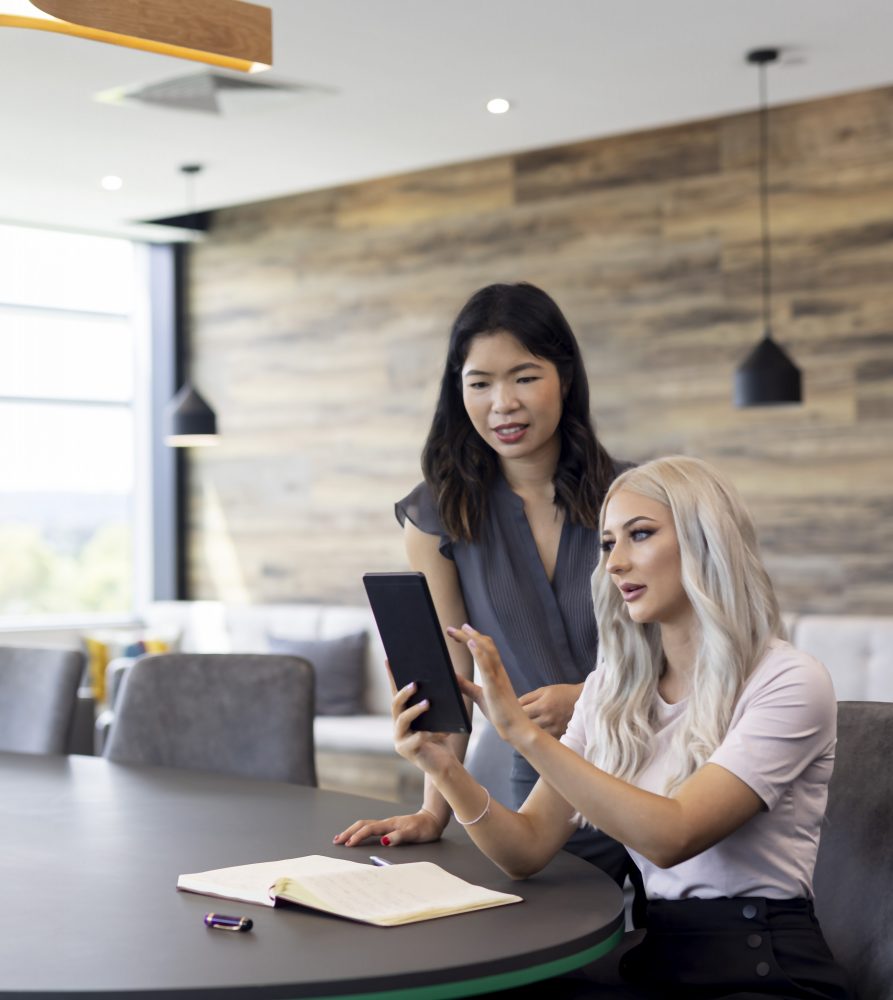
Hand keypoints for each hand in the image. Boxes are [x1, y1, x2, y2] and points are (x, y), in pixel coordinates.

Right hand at [333, 807, 444, 847]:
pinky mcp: (389, 827)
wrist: (432, 819)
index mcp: (390, 824)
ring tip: (341, 838)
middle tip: (336, 840)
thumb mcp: (414, 834)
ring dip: (352, 831)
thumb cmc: (425, 828)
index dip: (358, 836)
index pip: (369, 829)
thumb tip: (384, 841)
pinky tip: (358, 835)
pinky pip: (370, 827)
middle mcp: (386, 823)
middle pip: (363, 825)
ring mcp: (387, 824)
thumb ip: (399, 837)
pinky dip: (360, 831)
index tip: (348, 844)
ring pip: (365, 825)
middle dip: (349, 832)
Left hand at [448, 624, 531, 742]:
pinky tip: (471, 643)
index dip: (473, 638)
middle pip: (486, 645)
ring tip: (460, 630)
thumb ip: (466, 685)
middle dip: (469, 634)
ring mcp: (498, 678)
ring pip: (488, 651)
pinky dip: (479, 652)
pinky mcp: (495, 687)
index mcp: (496, 673)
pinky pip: (487, 666)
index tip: (460, 631)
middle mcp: (499, 671)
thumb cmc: (501, 714)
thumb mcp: (479, 696)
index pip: (486, 648)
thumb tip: (452, 676)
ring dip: (473, 638)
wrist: (517, 729)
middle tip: (452, 628)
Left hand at [518, 683, 583, 736]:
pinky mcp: (560, 735)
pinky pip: (545, 739)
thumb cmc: (561, 693)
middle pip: (526, 725)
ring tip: (523, 729)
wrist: (583, 700)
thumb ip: (527, 698)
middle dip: (519, 724)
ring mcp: (554, 729)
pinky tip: (535, 735)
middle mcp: (548, 719)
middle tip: (513, 723)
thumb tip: (512, 704)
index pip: (521, 713)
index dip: (514, 714)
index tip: (509, 714)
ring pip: (534, 735)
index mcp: (542, 706)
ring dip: (528, 732)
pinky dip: (539, 737)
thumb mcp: (543, 690)